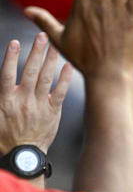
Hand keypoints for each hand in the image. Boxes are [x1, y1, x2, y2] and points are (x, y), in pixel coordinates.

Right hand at [0, 34, 71, 153]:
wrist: (23, 155)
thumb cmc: (5, 136)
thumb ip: (0, 97)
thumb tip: (1, 83)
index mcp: (6, 100)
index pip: (7, 74)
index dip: (11, 58)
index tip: (15, 43)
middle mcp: (23, 100)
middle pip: (30, 71)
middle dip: (36, 52)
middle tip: (42, 36)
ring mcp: (39, 105)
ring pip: (46, 78)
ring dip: (50, 60)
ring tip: (54, 45)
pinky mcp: (52, 111)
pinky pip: (60, 92)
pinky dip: (64, 78)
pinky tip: (68, 66)